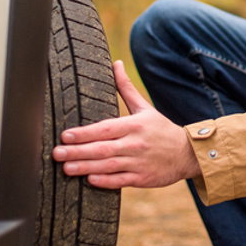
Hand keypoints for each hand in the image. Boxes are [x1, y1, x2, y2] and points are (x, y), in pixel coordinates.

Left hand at [52, 60, 200, 188]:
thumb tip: (115, 63)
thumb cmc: (161, 129)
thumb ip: (125, 88)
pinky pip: (121, 181)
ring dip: (86, 167)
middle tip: (57, 153)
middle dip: (78, 151)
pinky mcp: (142, 179)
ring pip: (109, 166)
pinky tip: (90, 179)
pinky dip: (106, 181)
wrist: (188, 153)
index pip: (105, 128)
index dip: (84, 133)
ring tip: (66, 168)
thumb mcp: (144, 108)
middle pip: (102, 148)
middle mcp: (135, 143)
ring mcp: (139, 162)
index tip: (65, 136)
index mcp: (134, 125)